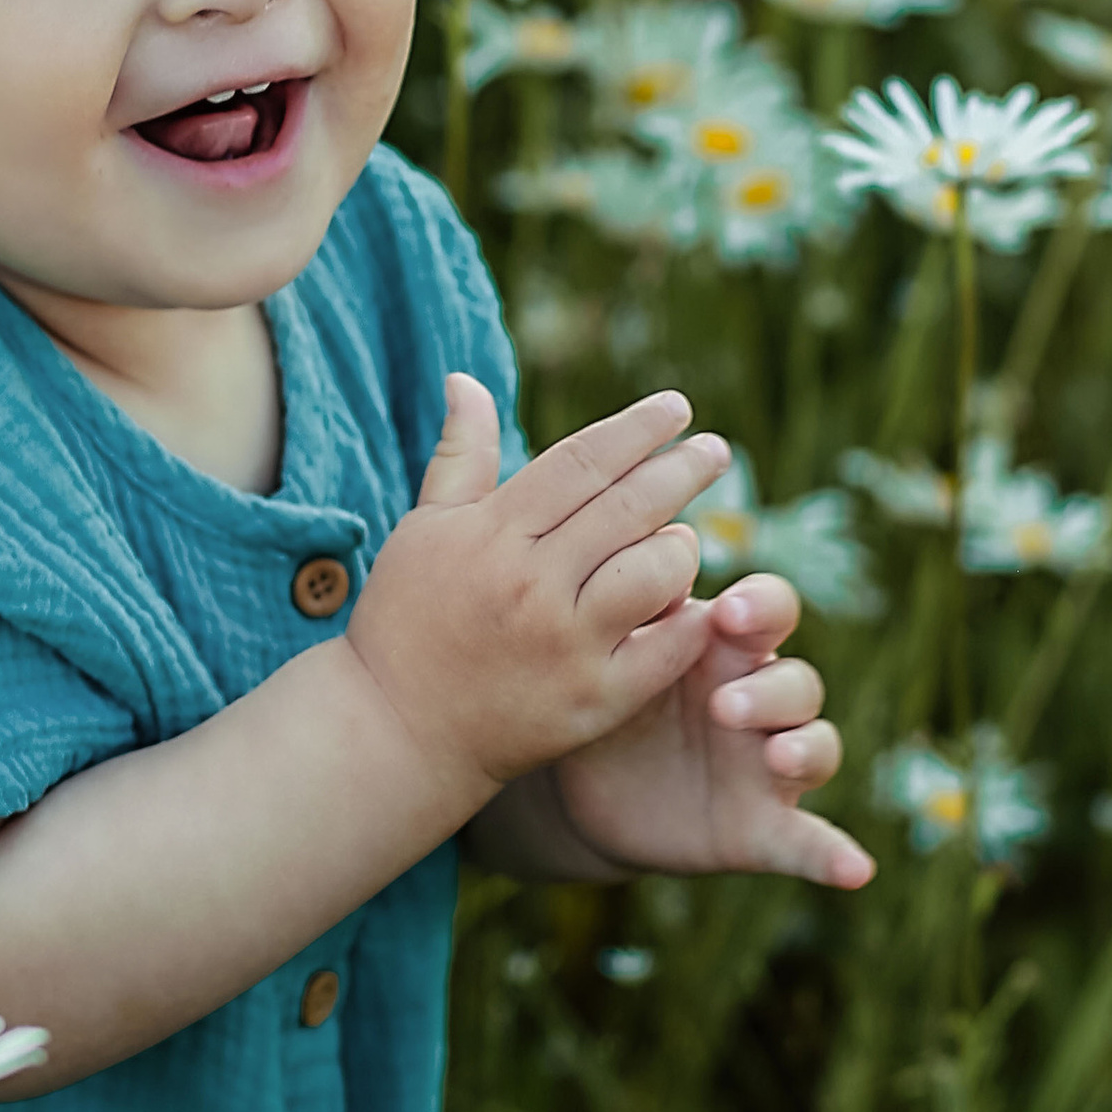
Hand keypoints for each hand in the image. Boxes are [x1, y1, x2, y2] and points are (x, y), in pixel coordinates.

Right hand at [348, 373, 725, 806]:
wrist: (395, 731)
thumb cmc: (407, 619)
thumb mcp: (424, 528)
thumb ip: (459, 455)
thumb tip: (466, 379)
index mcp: (492, 533)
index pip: (583, 461)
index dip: (636, 428)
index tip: (677, 406)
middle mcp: (532, 583)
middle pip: (629, 508)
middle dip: (682, 469)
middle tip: (716, 450)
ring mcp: (565, 645)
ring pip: (654, 574)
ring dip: (682, 547)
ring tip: (687, 537)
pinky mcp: (591, 701)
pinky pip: (665, 650)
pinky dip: (690, 622)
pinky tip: (701, 605)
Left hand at [549, 573, 873, 888]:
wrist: (584, 786)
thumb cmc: (609, 696)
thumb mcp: (616, 658)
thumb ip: (640, 616)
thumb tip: (654, 557)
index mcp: (726, 647)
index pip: (770, 610)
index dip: (762, 608)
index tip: (728, 613)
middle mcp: (762, 700)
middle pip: (799, 680)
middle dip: (771, 689)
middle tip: (723, 704)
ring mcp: (769, 766)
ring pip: (817, 745)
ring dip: (804, 749)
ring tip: (776, 756)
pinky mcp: (764, 827)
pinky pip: (807, 842)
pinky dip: (834, 856)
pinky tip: (857, 871)